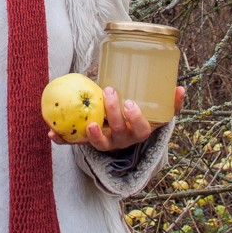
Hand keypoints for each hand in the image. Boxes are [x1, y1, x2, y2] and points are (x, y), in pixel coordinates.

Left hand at [50, 86, 184, 151]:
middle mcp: (123, 141)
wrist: (127, 136)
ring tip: (88, 123)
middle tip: (109, 92)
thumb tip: (181, 88)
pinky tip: (50, 132)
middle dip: (114, 113)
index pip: (141, 129)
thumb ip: (170, 103)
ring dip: (92, 135)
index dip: (136, 118)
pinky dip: (62, 140)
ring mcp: (105, 143)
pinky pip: (74, 143)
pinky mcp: (89, 143)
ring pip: (98, 144)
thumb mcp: (158, 113)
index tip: (131, 103)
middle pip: (119, 132)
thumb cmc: (142, 118)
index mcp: (140, 132)